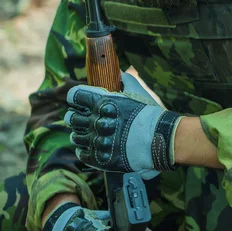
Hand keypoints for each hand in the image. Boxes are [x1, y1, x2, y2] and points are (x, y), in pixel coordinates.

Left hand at [64, 74, 182, 178]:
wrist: (160, 139)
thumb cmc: (149, 114)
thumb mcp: (138, 91)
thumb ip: (126, 79)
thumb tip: (120, 71)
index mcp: (101, 102)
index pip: (74, 96)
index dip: (75, 98)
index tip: (78, 101)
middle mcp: (95, 121)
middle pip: (71, 117)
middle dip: (75, 117)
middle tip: (81, 118)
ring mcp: (96, 141)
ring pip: (75, 136)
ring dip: (79, 134)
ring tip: (87, 134)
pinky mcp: (100, 158)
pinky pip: (82, 153)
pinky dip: (84, 150)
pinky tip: (91, 147)